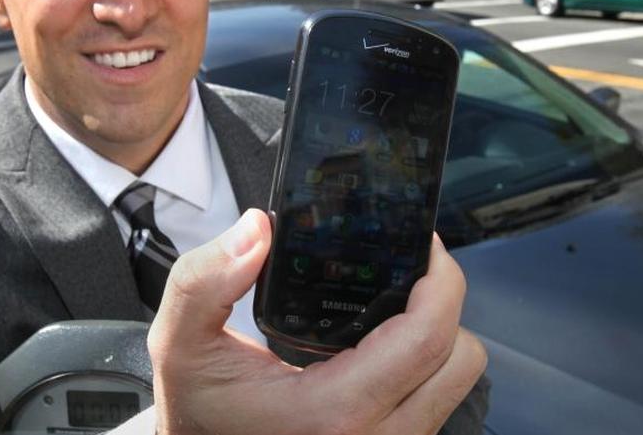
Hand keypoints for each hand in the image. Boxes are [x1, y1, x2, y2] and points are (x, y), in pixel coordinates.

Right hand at [148, 208, 486, 434]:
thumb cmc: (196, 410)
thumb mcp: (180, 342)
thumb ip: (206, 280)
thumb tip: (257, 230)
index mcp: (332, 412)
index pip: (428, 338)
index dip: (441, 279)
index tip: (423, 244)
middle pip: (461, 359)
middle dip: (444, 303)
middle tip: (409, 269)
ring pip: (457, 382)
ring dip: (437, 337)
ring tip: (396, 305)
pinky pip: (438, 399)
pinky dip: (425, 365)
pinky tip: (384, 343)